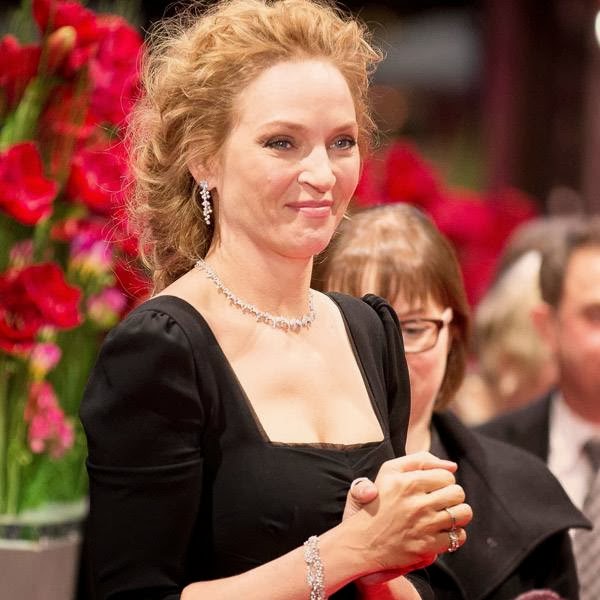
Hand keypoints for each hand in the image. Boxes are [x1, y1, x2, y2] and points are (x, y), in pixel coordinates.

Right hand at [345, 451, 472, 575]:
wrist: (363, 541)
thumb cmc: (378, 502)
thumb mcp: (389, 471)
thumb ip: (420, 460)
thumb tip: (452, 466)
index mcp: (408, 482)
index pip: (447, 476)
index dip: (443, 480)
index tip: (433, 487)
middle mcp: (417, 504)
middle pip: (458, 493)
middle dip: (452, 495)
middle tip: (440, 500)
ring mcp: (423, 526)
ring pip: (463, 513)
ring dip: (457, 513)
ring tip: (444, 514)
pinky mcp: (428, 546)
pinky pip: (458, 536)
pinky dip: (453, 534)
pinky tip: (440, 530)